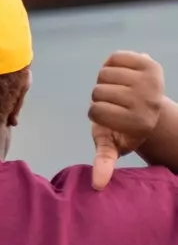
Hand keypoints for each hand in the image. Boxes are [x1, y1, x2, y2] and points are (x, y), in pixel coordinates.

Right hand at [88, 51, 164, 189]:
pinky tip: (122, 75)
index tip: (109, 118)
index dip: (95, 114)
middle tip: (114, 103)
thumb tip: (96, 186)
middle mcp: (148, 101)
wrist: (150, 107)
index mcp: (138, 123)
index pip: (94, 111)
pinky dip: (111, 64)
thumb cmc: (124, 128)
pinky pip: (113, 58)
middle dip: (99, 96)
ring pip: (103, 74)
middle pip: (98, 91)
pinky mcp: (149, 62)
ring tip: (118, 89)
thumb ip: (104, 162)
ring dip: (104, 81)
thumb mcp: (113, 145)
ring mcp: (150, 80)